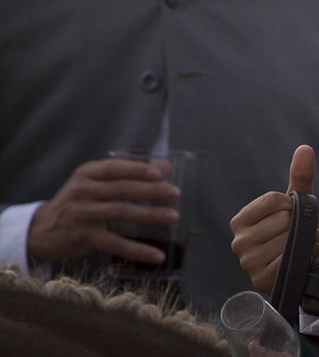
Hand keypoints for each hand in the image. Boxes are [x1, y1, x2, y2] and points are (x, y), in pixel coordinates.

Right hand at [27, 157, 180, 265]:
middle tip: (175, 193)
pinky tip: (156, 255)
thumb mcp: (95, 182)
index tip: (161, 173)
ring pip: (121, 212)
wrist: (40, 231)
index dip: (138, 169)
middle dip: (151, 191)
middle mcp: (82, 191)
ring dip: (150, 215)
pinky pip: (115, 243)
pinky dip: (137, 249)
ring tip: (173, 217)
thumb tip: (166, 166)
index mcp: (86, 173)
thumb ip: (127, 174)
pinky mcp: (83, 237)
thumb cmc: (78, 202)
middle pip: (122, 189)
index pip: (115, 168)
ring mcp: (81, 214)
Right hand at [229, 145, 318, 307]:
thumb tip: (305, 147)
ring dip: (303, 243)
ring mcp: (247, 262)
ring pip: (288, 240)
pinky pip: (288, 259)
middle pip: (283, 219)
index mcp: (241, 220)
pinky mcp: (260, 279)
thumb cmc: (297, 232)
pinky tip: (296, 262)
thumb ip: (301, 176)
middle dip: (299, 225)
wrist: (307, 265)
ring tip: (299, 248)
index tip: (291, 214)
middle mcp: (238, 241)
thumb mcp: (298, 203)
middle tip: (299, 235)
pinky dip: (300, 259)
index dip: (290, 204)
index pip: (272, 200)